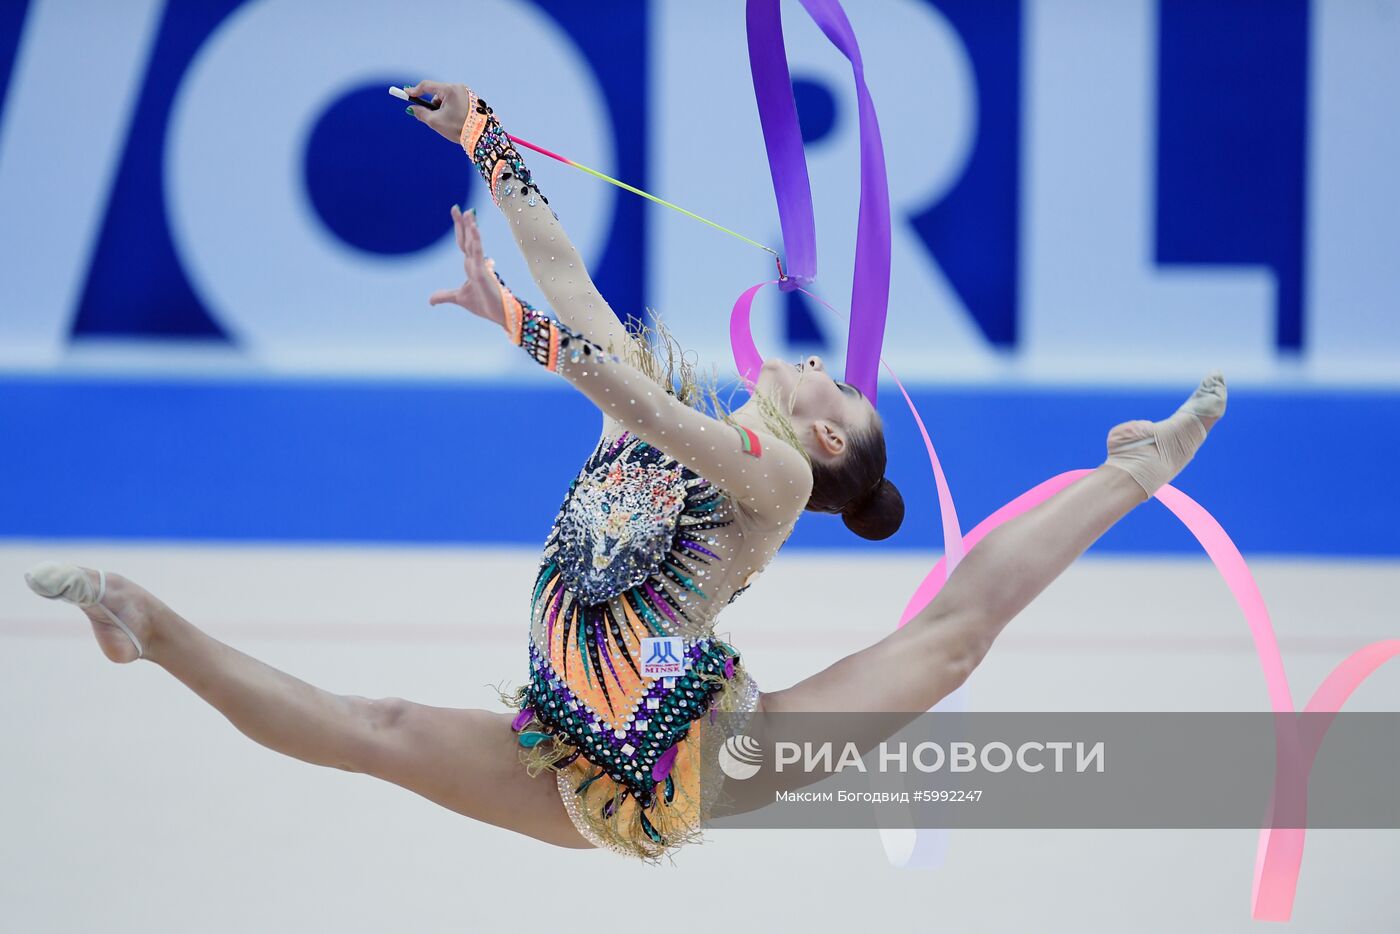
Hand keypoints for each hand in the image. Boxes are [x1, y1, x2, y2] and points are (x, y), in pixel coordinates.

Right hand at [404, 80, 473, 143]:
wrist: (482, 137)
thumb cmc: (458, 128)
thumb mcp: (436, 122)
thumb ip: (421, 113)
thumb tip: (412, 109)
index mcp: (450, 90)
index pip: (427, 86)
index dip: (415, 90)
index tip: (406, 94)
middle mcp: (459, 88)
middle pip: (437, 93)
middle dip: (433, 105)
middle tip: (432, 117)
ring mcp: (467, 93)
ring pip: (446, 98)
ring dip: (442, 108)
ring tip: (448, 122)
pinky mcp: (472, 100)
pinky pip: (455, 102)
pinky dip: (451, 110)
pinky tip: (455, 121)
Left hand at [429, 204, 504, 325]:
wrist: (499, 315)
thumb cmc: (483, 304)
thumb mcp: (459, 298)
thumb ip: (445, 296)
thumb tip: (430, 300)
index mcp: (470, 265)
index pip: (463, 243)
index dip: (459, 228)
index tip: (456, 211)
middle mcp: (475, 263)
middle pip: (467, 239)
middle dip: (463, 223)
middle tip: (459, 207)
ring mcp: (480, 267)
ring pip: (474, 244)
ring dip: (471, 228)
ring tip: (469, 213)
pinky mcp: (483, 274)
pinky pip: (478, 255)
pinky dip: (476, 242)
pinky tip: (474, 231)